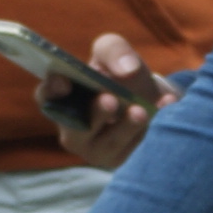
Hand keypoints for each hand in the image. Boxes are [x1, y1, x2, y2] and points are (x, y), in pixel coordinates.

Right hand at [41, 32, 173, 171]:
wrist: (148, 96)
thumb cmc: (119, 74)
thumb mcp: (114, 52)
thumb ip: (114, 50)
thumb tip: (127, 70)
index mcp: (64, 100)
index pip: (47, 98)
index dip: (51, 91)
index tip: (66, 82)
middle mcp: (74, 130)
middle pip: (75, 130)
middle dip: (93, 115)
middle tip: (110, 100)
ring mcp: (97, 150)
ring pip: (108, 144)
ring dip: (125, 128)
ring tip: (141, 110)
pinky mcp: (122, 161)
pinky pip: (135, 151)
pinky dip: (152, 130)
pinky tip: (165, 106)